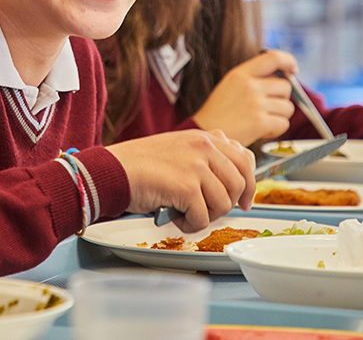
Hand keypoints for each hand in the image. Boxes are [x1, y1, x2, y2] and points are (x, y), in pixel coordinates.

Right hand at [106, 128, 255, 232]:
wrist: (113, 169)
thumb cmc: (140, 164)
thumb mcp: (179, 149)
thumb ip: (205, 158)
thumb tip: (231, 183)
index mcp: (205, 138)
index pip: (244, 159)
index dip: (249, 184)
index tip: (244, 201)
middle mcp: (205, 147)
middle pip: (240, 183)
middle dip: (229, 204)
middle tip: (211, 213)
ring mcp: (197, 166)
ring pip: (224, 203)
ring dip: (207, 216)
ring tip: (186, 213)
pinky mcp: (187, 187)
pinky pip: (203, 218)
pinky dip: (191, 225)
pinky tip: (176, 218)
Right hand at [192, 50, 297, 144]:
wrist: (204, 132)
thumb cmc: (218, 112)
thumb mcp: (231, 85)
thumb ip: (253, 79)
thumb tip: (281, 77)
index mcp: (241, 73)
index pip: (274, 57)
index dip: (289, 61)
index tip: (293, 70)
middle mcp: (250, 85)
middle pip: (286, 86)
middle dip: (281, 99)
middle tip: (267, 108)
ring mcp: (255, 103)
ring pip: (287, 107)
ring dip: (279, 116)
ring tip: (262, 120)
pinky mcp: (260, 122)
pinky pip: (284, 124)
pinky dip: (276, 130)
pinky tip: (261, 130)